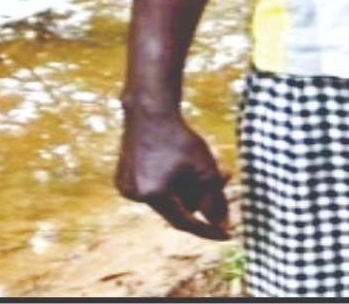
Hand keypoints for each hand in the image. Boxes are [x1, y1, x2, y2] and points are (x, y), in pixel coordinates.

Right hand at [115, 111, 230, 239]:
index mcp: (154, 194)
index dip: (207, 229)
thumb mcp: (205, 168)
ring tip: (196, 164)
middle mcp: (135, 195)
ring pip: (165, 199)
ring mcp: (125, 189)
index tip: (226, 235)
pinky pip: (151, 190)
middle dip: (200, 195)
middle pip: (177, 208)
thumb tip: (221, 225)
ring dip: (184, 188)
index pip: (184, 222)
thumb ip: (214, 198)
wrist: (150, 114)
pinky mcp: (122, 180)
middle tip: (223, 176)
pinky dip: (167, 183)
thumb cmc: (180, 138)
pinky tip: (171, 162)